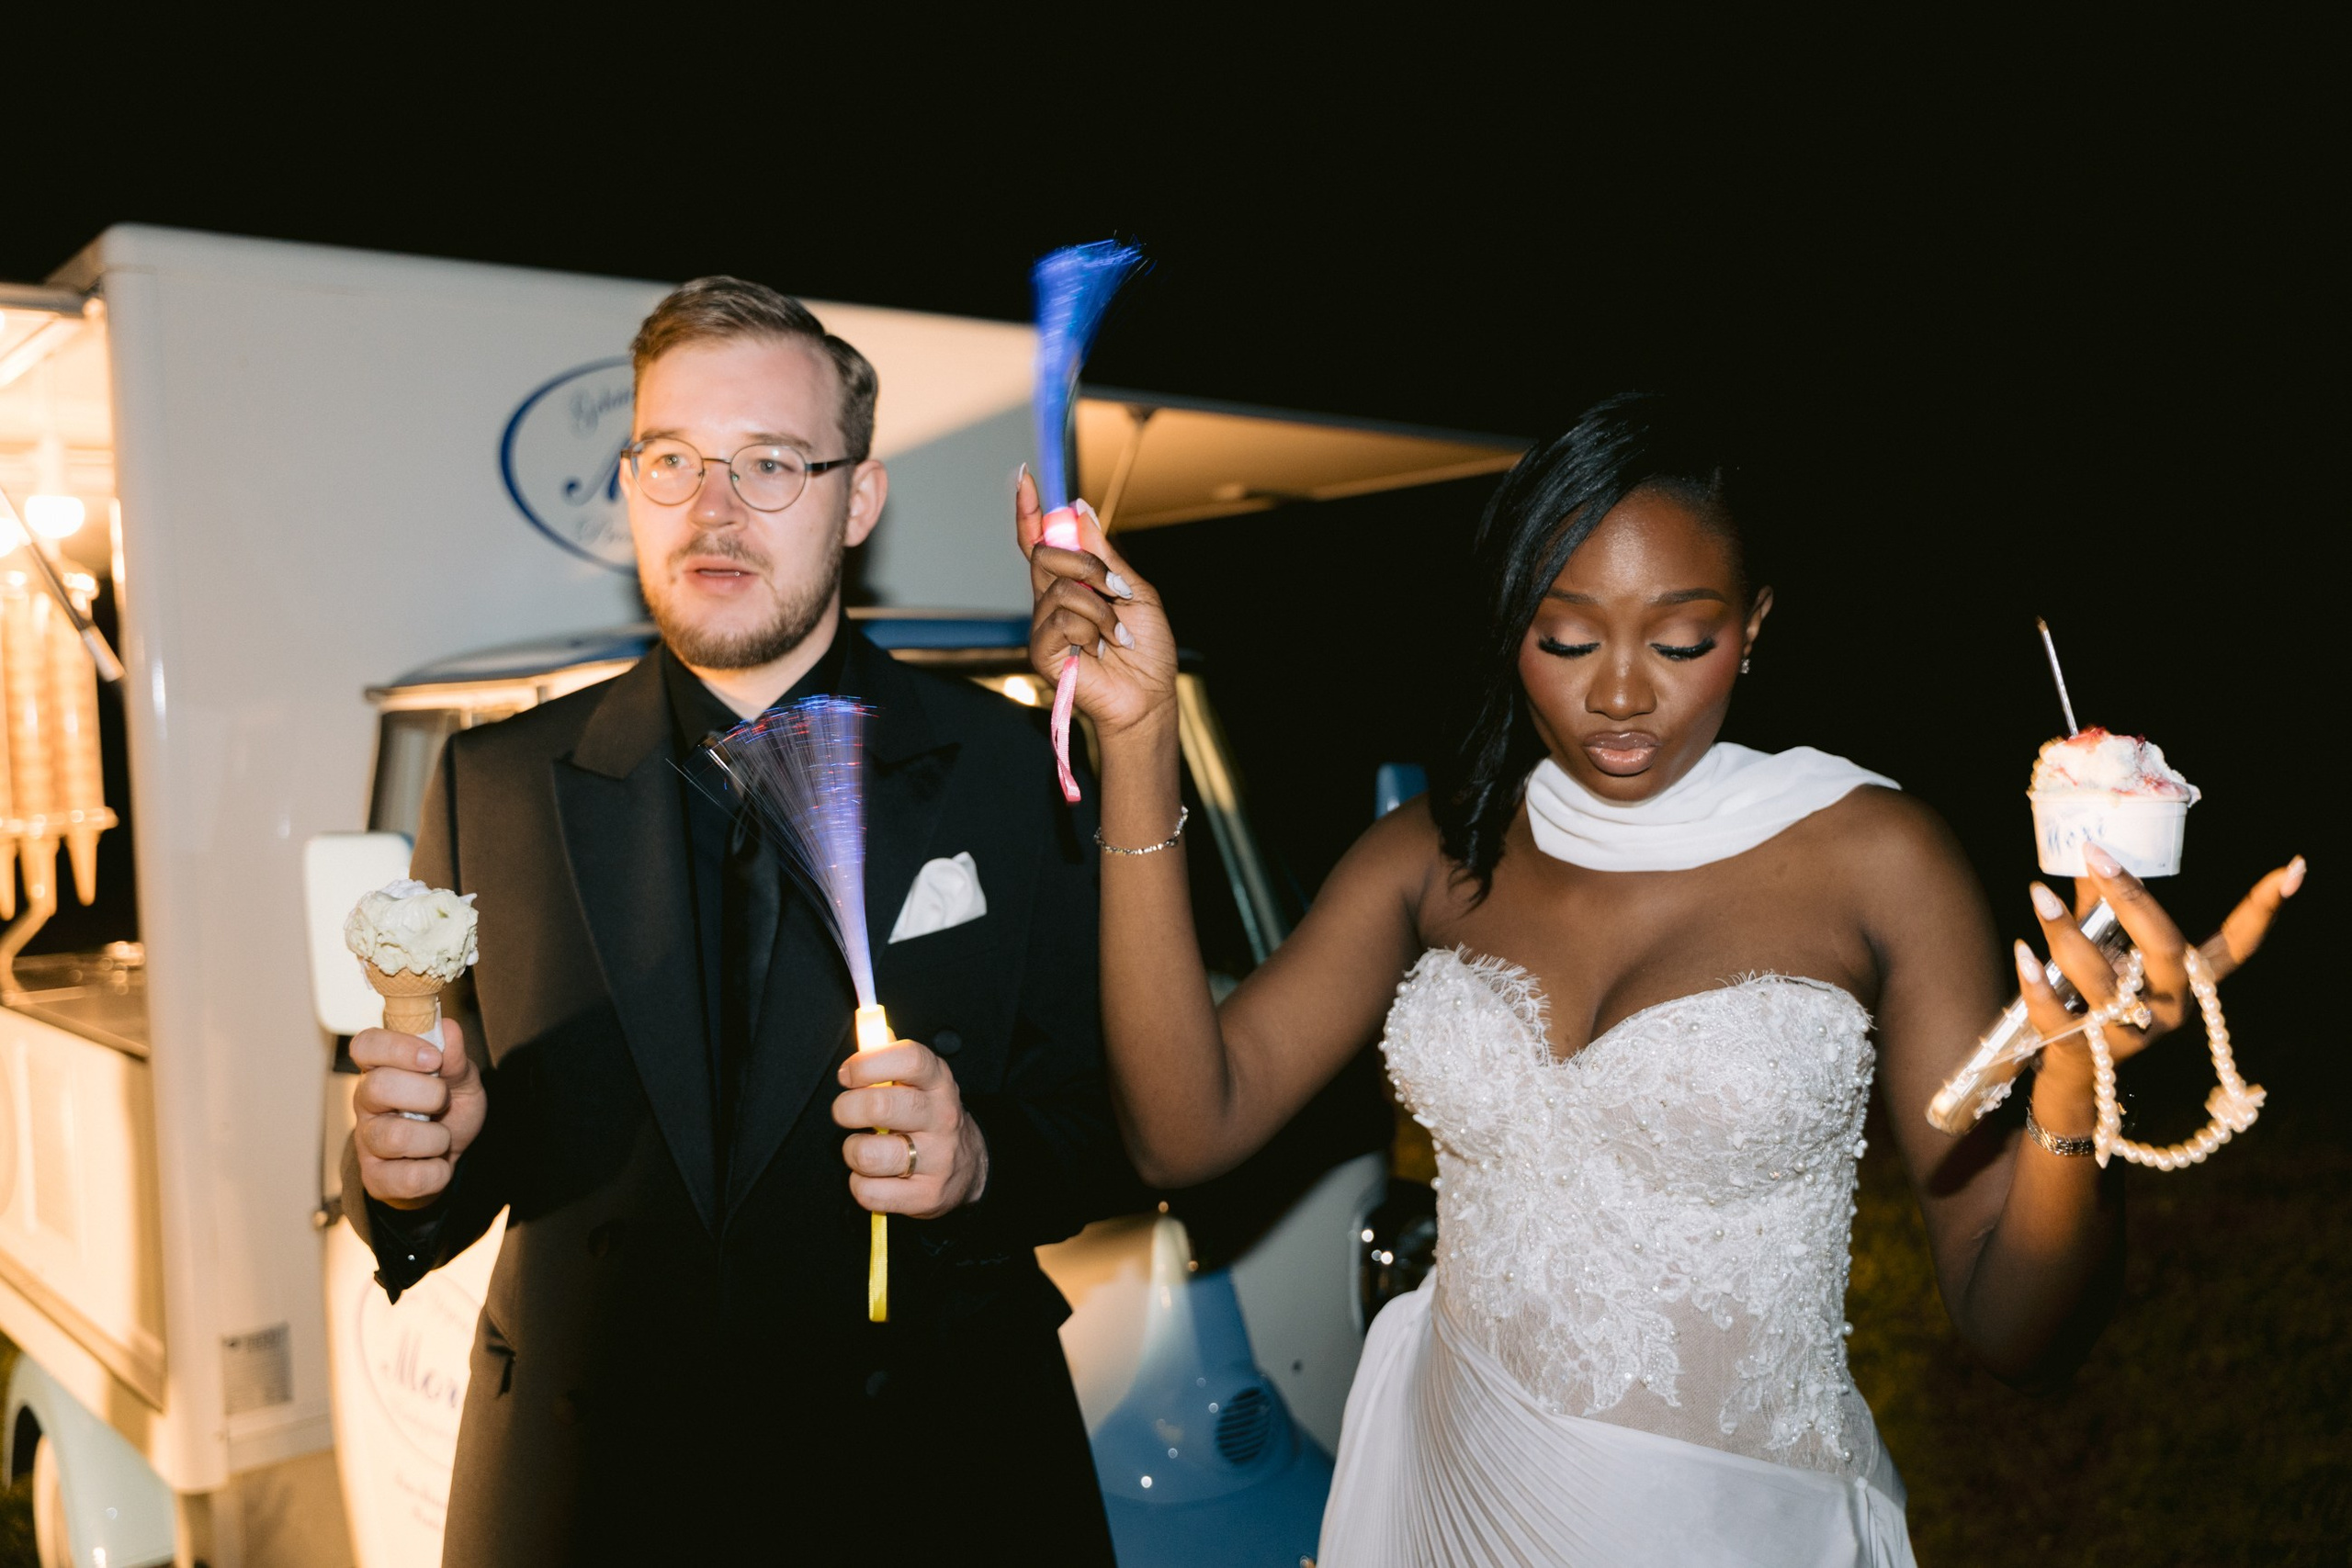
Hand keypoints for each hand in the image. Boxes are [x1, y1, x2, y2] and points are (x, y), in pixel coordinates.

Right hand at [350, 1019, 486, 1208]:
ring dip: (437, 1138)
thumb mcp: (462, 1081)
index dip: (397, 1048)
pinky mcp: (375, 1177)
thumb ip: (455, 1059)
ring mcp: (366, 1140)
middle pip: (379, 1087)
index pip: (365, 1045)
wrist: (451, 1160)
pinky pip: (408, 1178)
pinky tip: (437, 1164)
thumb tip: (448, 1029)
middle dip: (427, 1094)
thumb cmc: (448, 1110)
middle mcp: (365, 1102)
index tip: (433, 1058)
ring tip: (442, 1138)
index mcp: (382, 1068)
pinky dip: (437, 1173)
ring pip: (394, 1136)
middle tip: (443, 1101)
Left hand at [834, 1038, 988, 1218]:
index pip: (909, 1059)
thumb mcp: (920, 1082)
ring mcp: (937, 1158)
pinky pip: (870, 1192)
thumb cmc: (929, 1117)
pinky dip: (860, 1184)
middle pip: (881, 1106)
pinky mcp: (926, 1195)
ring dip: (852, 1151)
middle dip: (847, 1108)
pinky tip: (873, 1176)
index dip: (869, 1063)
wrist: (969, 1167)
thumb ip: (891, 1057)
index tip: (848, 1074)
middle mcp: (942, 1117)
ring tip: (862, 1147)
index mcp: (939, 1082)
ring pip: (870, 1155)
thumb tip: (868, 1029)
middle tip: (845, 1112)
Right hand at [1016, 467, 1176, 741]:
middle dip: (1086, 564)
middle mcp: (1052, 601)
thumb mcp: (1135, 590)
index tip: (1025, 478)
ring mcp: (1044, 626)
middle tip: (1115, 589)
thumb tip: (1079, 509)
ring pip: (1058, 586)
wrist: (1149, 695)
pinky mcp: (1042, 651)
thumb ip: (1105, 555)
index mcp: (1072, 584)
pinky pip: (1058, 617)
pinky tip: (1103, 647)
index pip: (1040, 542)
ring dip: (1099, 606)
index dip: (1030, 512)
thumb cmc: (1146, 649)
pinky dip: (1090, 627)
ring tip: (1117, 633)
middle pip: (1044, 554)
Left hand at [2015, 844, 2304, 1088]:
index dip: (2264, 911)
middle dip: (2131, 899)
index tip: (2292, 869)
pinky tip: (2022, 952)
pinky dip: (2037, 984)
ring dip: (2067, 934)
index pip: (2238, 946)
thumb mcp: (2109, 953)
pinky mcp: (2089, 1054)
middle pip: (2165, 949)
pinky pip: (2061, 1017)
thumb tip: (2086, 853)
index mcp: (2186, 980)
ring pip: (2103, 981)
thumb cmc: (2094, 997)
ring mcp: (2133, 1035)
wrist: (2074, 1076)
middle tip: (2097, 855)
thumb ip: (2100, 910)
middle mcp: (2171, 1007)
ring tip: (2039, 895)